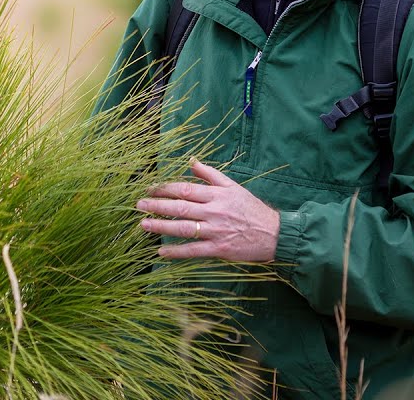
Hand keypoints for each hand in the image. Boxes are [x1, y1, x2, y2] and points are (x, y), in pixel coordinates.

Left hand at [136, 159, 279, 261]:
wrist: (274, 234)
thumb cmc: (251, 208)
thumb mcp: (233, 186)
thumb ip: (210, 174)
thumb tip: (190, 161)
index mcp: (216, 194)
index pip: (185, 189)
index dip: (165, 188)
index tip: (149, 189)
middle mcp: (214, 211)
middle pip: (180, 207)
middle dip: (157, 206)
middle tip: (139, 205)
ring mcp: (216, 230)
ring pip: (184, 228)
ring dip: (162, 226)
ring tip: (144, 225)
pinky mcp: (219, 249)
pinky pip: (194, 250)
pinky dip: (176, 252)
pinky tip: (161, 252)